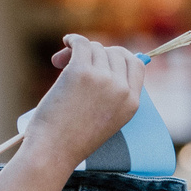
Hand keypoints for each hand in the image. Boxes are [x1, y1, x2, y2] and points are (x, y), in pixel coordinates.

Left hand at [23, 34, 143, 168]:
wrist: (53, 151)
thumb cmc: (72, 138)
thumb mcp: (106, 119)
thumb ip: (110, 92)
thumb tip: (99, 53)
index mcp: (132, 103)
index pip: (136, 65)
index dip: (120, 58)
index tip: (104, 59)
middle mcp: (121, 89)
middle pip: (115, 53)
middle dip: (98, 53)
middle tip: (77, 62)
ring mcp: (102, 79)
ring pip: (96, 48)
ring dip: (80, 51)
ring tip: (62, 61)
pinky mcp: (80, 72)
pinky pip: (81, 43)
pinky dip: (73, 40)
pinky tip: (67, 42)